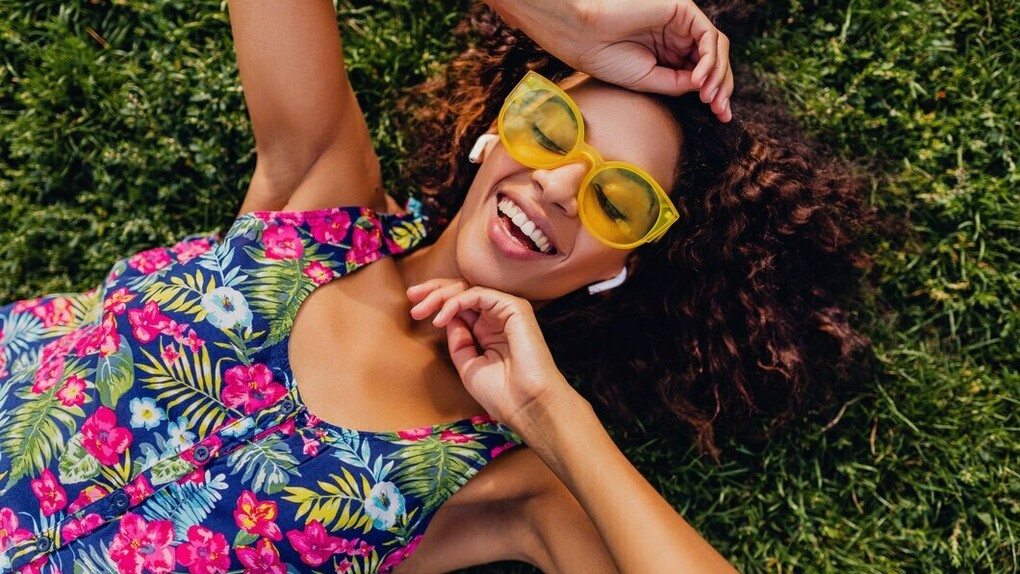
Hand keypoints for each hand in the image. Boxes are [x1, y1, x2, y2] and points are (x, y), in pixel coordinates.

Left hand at [407, 279, 573, 432]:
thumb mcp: (468, 365)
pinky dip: (456, 302)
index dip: (436, 302)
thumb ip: (458, 340)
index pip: (460, 305)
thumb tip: (447, 317)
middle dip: (434, 290)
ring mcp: (507, 311)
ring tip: (421, 310)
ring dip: (441, 295)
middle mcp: (497, 317)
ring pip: (468, 289)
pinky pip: (478, 295)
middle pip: (462, 291)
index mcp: (489, 330)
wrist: (526, 405)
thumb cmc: (502, 394)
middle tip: (412, 296)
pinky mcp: (515, 308)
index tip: (414, 309)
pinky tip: (442, 318)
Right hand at [487, 0, 732, 121]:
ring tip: (707, 98)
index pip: (705, 74)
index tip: (721, 118)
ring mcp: (682, 24)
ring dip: (718, 75)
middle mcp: (679, 38)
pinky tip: (697, 80)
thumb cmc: (609, 59)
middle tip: (720, 111)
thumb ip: (678, 84)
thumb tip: (706, 90)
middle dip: (723, 87)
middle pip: (717, 61)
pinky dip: (708, 59)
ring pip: (717, 49)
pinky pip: (708, 36)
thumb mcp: (649, 81)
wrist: (586, 36)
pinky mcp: (683, 11)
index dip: (717, 95)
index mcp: (670, 56)